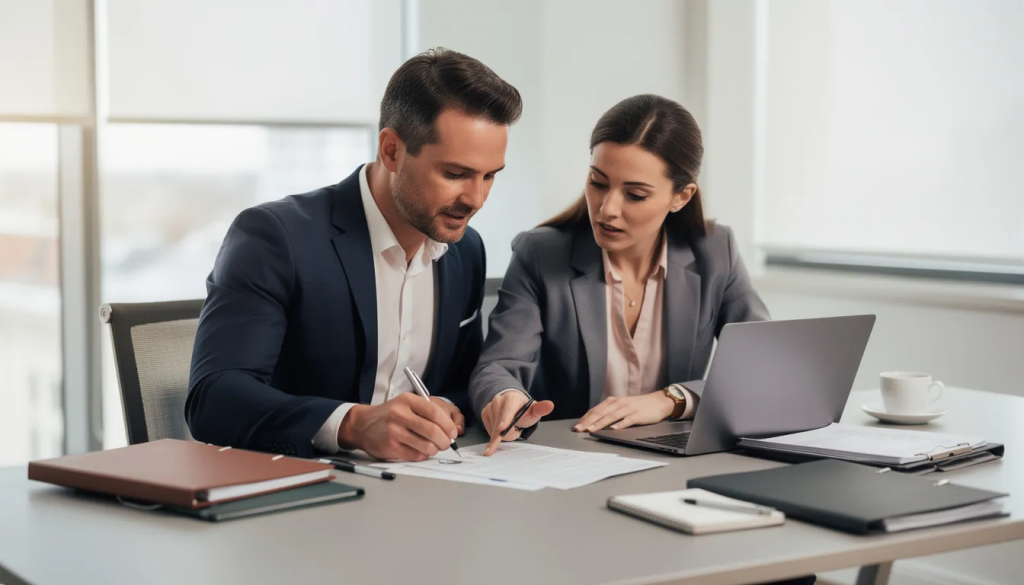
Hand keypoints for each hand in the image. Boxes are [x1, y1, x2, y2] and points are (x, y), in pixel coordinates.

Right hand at [337, 393, 458, 460]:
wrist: (363, 425)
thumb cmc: (390, 415)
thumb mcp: (406, 404)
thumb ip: (426, 413)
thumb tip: (450, 430)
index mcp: (407, 401)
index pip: (435, 412)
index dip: (448, 425)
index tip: (453, 432)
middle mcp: (399, 414)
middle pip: (432, 431)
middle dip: (445, 441)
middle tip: (446, 444)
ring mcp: (394, 432)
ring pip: (426, 446)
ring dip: (435, 450)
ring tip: (433, 448)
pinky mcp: (390, 447)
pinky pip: (416, 455)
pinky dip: (423, 455)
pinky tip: (419, 451)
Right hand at [481, 390, 553, 455]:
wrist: (510, 403)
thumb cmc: (523, 408)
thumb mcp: (533, 409)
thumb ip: (541, 409)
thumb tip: (550, 405)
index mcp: (511, 399)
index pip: (507, 411)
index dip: (504, 421)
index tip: (501, 429)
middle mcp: (498, 401)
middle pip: (500, 425)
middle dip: (509, 434)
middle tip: (517, 429)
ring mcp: (489, 407)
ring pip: (494, 430)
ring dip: (503, 433)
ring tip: (510, 426)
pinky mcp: (484, 414)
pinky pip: (489, 430)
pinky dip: (496, 433)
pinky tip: (501, 427)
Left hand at [573, 392, 674, 432]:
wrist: (658, 402)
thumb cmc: (639, 406)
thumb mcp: (622, 406)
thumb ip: (610, 412)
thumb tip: (595, 421)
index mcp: (613, 401)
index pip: (596, 410)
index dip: (585, 418)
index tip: (576, 426)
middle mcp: (619, 404)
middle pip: (600, 413)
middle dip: (588, 421)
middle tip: (578, 429)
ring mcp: (628, 409)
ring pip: (611, 416)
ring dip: (600, 423)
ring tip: (591, 430)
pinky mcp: (638, 415)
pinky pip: (627, 420)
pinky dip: (620, 424)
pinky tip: (613, 429)